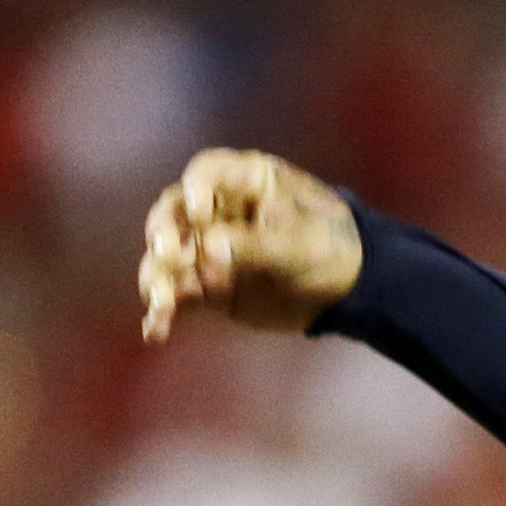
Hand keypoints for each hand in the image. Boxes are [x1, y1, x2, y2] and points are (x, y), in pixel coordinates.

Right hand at [138, 148, 366, 343]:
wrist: (349, 289)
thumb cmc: (332, 247)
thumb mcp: (302, 243)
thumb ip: (256, 245)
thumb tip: (209, 247)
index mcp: (245, 183)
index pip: (206, 174)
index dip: (196, 190)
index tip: (199, 214)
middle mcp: (217, 212)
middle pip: (174, 214)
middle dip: (165, 233)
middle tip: (168, 254)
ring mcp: (208, 250)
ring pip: (169, 259)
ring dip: (158, 279)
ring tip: (161, 304)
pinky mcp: (208, 288)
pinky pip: (179, 297)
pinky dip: (164, 313)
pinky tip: (155, 331)